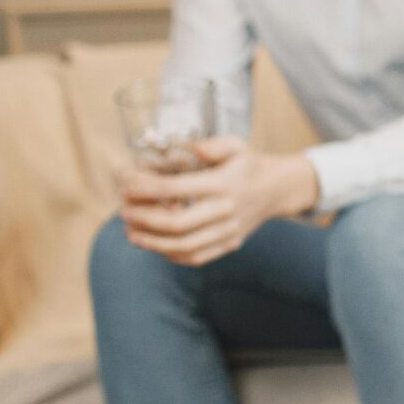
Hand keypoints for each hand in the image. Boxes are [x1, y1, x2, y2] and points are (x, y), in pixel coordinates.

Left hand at [119, 138, 318, 266]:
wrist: (280, 189)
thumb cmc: (250, 165)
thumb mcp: (236, 145)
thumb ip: (211, 145)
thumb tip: (188, 148)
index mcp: (224, 183)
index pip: (175, 188)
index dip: (143, 187)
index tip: (124, 182)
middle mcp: (226, 210)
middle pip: (175, 224)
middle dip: (143, 219)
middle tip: (123, 211)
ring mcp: (228, 231)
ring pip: (182, 246)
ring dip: (151, 242)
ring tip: (131, 232)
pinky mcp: (229, 244)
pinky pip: (195, 257)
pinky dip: (169, 254)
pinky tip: (155, 243)